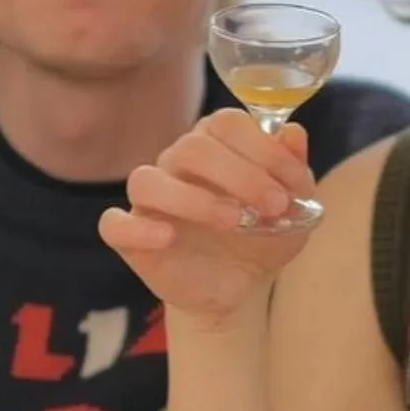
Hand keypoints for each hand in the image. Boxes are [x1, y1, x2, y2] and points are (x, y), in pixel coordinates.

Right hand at [99, 110, 318, 324]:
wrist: (240, 288)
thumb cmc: (263, 236)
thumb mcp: (294, 209)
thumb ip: (294, 172)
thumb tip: (294, 133)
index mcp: (215, 145)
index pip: (227, 123)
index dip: (262, 149)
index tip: (292, 185)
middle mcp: (176, 163)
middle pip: (192, 147)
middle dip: (239, 174)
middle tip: (272, 206)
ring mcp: (150, 199)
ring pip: (147, 180)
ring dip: (193, 199)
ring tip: (232, 221)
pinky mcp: (130, 238)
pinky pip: (115, 224)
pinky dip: (138, 228)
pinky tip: (168, 237)